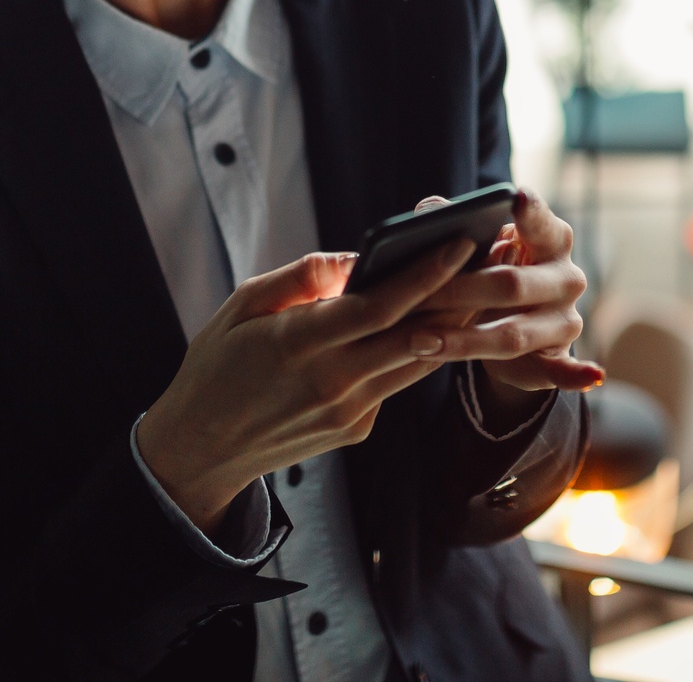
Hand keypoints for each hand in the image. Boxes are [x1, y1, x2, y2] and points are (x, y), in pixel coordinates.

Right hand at [135, 239, 476, 533]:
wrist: (202, 449)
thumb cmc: (215, 367)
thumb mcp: (239, 307)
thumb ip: (297, 280)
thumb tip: (350, 258)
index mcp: (298, 344)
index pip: (378, 306)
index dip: (423, 274)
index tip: (457, 243)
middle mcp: (331, 382)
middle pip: (414, 334)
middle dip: (458, 293)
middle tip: (491, 256)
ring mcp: (348, 411)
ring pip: (417, 361)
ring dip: (452, 322)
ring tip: (480, 283)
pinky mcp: (356, 429)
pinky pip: (395, 382)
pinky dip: (415, 351)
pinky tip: (433, 322)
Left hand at [411, 187, 601, 414]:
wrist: (511, 322)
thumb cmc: (493, 270)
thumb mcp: (479, 247)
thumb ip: (456, 225)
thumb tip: (430, 209)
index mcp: (550, 237)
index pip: (539, 221)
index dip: (529, 212)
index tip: (516, 196)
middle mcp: (567, 276)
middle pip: (511, 283)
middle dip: (458, 291)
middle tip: (415, 298)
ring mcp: (566, 319)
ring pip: (514, 333)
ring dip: (465, 341)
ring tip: (419, 341)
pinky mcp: (560, 356)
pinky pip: (565, 369)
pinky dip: (577, 375)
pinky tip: (590, 379)